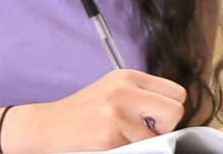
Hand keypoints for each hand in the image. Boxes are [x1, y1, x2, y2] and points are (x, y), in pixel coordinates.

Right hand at [4, 69, 186, 153]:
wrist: (45, 126)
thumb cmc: (82, 113)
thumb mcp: (113, 91)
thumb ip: (141, 96)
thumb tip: (173, 111)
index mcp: (128, 76)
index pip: (176, 92)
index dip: (169, 110)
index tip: (153, 120)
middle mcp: (124, 89)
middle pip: (175, 110)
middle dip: (165, 127)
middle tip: (143, 131)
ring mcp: (116, 111)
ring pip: (157, 135)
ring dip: (142, 142)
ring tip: (119, 136)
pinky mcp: (109, 133)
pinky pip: (137, 148)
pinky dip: (126, 149)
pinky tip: (107, 142)